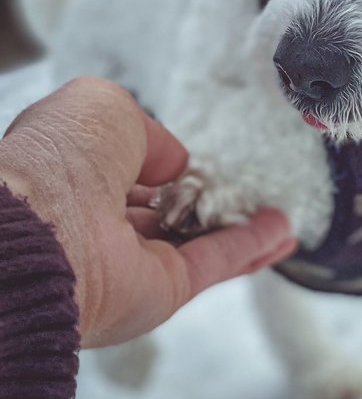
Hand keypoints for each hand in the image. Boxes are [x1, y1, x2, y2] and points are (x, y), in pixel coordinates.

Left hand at [0, 77, 295, 347]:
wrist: (43, 230)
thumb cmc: (59, 157)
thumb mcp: (102, 106)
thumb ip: (148, 132)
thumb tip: (174, 164)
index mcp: (71, 174)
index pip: (124, 169)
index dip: (159, 161)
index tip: (191, 157)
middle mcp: (96, 220)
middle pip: (161, 212)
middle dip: (199, 200)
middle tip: (242, 187)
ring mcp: (130, 261)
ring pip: (195, 240)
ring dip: (239, 227)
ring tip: (280, 213)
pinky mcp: (162, 292)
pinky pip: (215, 264)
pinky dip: (250, 246)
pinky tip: (281, 232)